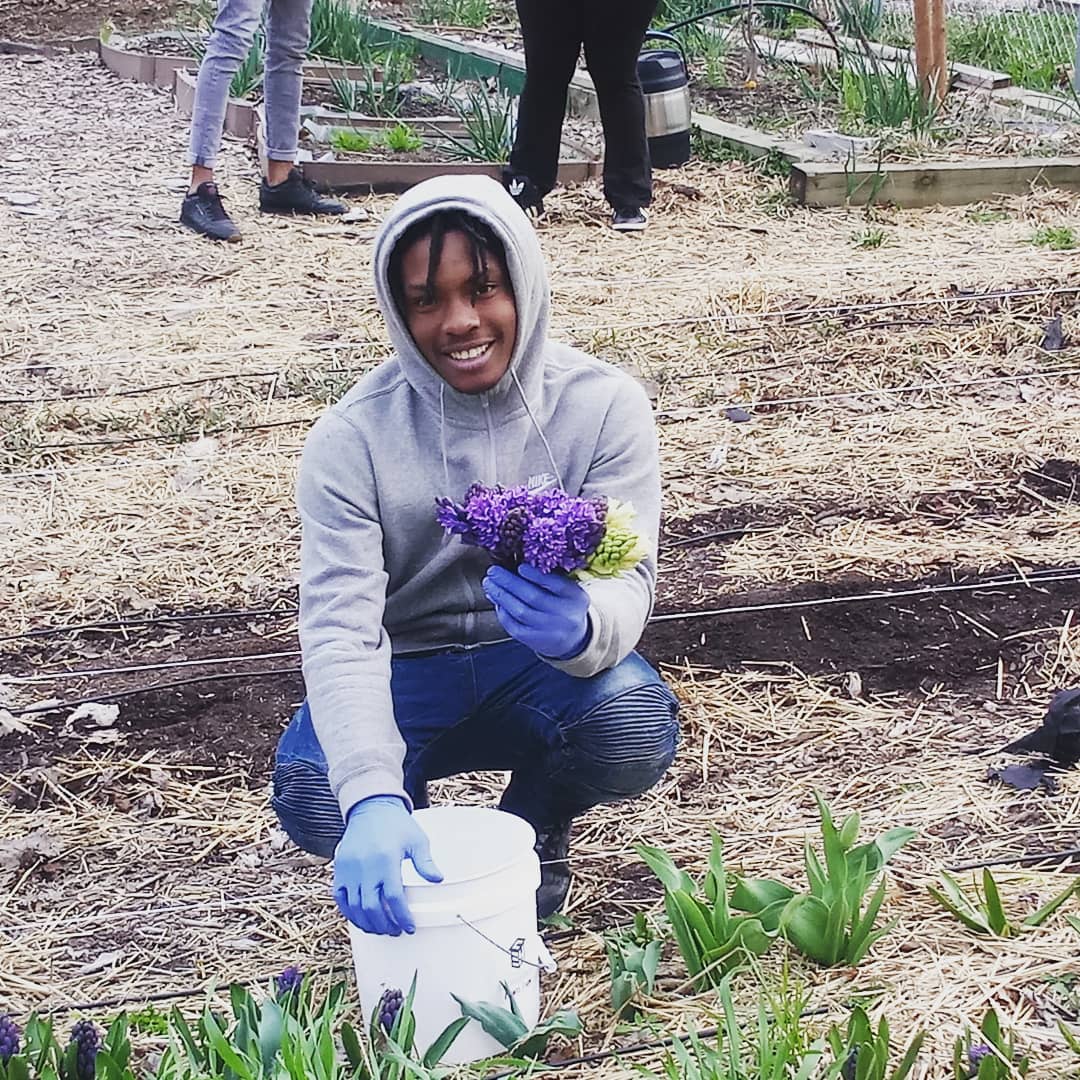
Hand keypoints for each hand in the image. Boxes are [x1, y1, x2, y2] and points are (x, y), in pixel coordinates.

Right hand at [334, 795, 441, 934]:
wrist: (371, 807)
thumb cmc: (397, 824)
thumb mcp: (416, 840)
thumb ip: (425, 861)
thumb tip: (438, 880)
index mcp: (386, 860)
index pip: (394, 898)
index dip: (402, 917)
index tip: (409, 927)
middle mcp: (365, 867)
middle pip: (372, 908)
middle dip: (385, 925)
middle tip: (396, 931)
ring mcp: (348, 870)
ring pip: (355, 907)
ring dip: (368, 923)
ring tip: (381, 929)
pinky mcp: (339, 870)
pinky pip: (340, 898)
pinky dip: (350, 913)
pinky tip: (362, 919)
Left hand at [483, 563, 590, 659]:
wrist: (573, 639)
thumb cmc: (566, 607)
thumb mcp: (569, 591)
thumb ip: (551, 578)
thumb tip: (518, 567)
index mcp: (576, 598)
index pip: (557, 584)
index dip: (536, 575)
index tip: (520, 566)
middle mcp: (565, 615)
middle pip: (534, 597)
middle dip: (510, 582)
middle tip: (494, 571)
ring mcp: (550, 630)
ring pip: (521, 612)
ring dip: (501, 596)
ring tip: (490, 584)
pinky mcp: (535, 641)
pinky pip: (514, 626)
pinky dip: (503, 612)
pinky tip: (497, 602)